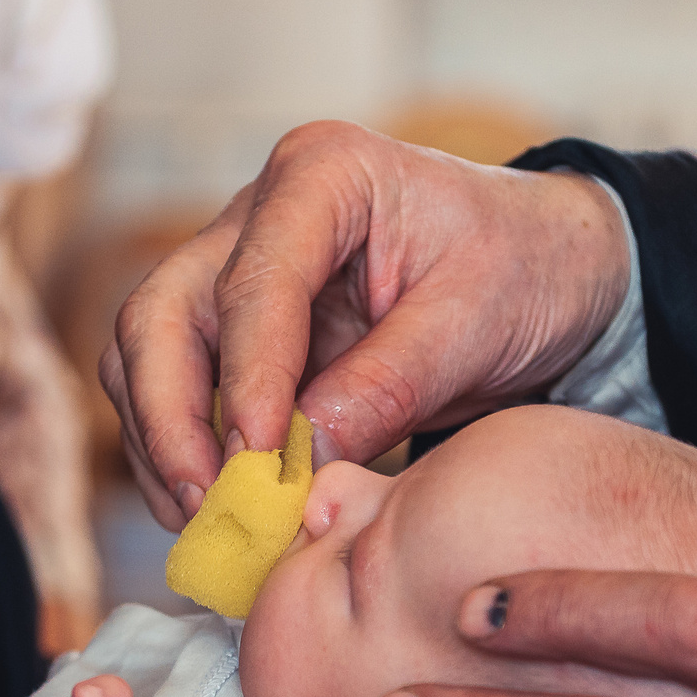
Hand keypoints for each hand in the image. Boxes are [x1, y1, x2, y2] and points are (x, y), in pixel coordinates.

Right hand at [100, 121, 628, 528]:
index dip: (245, 379)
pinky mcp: (236, 333)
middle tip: (209, 503)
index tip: (254, 462)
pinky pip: (180, 392)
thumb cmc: (523, 269)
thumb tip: (300, 455)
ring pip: (149, 356)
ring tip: (213, 521)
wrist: (546, 269)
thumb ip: (391, 383)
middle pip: (162, 313)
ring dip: (165, 444)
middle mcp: (258, 215)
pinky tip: (223, 510)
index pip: (252, 282)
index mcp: (325, 176)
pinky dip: (188, 454)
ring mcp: (236, 271)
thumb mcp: (479, 322)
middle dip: (169, 417)